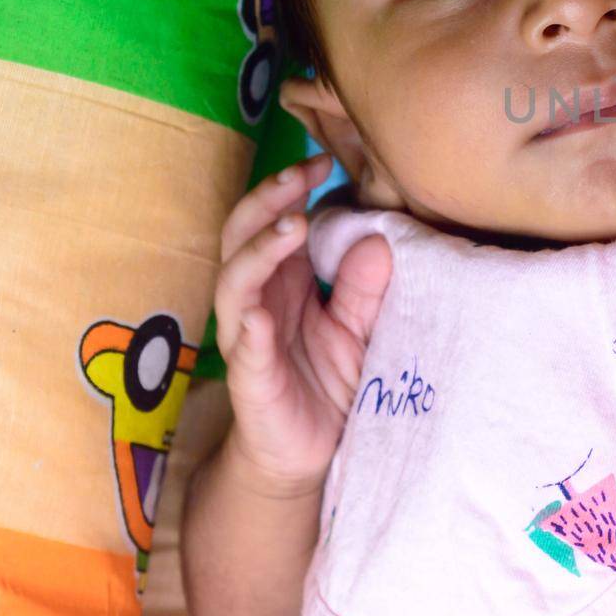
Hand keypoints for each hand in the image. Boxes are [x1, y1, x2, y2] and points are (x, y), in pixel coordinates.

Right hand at [213, 154, 391, 495]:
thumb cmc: (327, 382)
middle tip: (299, 175)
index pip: (277, 220)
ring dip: (258, 252)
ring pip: (235, 282)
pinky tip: (258, 313)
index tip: (323, 161)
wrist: (308, 454)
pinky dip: (249, 328)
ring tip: (289, 229)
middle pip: (245, 236)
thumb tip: (380, 239)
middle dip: (268, 202)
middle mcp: (260, 300)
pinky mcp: (251, 380)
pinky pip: (245, 349)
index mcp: (286, 280)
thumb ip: (366, 287)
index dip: (291, 189)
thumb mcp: (359, 329)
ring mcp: (249, 338)